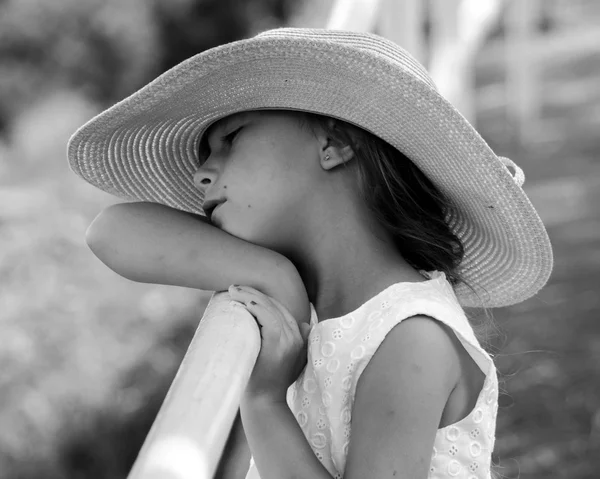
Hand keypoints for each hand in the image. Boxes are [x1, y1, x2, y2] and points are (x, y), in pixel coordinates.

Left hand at [228, 284, 311, 402]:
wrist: (265, 403)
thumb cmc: (267, 383)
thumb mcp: (283, 360)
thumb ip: (290, 342)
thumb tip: (297, 324)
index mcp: (299, 337)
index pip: (281, 309)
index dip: (263, 297)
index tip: (244, 291)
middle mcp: (298, 336)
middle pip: (276, 305)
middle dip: (254, 292)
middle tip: (234, 287)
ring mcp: (289, 339)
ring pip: (271, 308)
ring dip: (251, 296)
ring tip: (233, 290)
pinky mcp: (279, 343)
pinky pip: (269, 317)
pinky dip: (256, 307)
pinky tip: (244, 302)